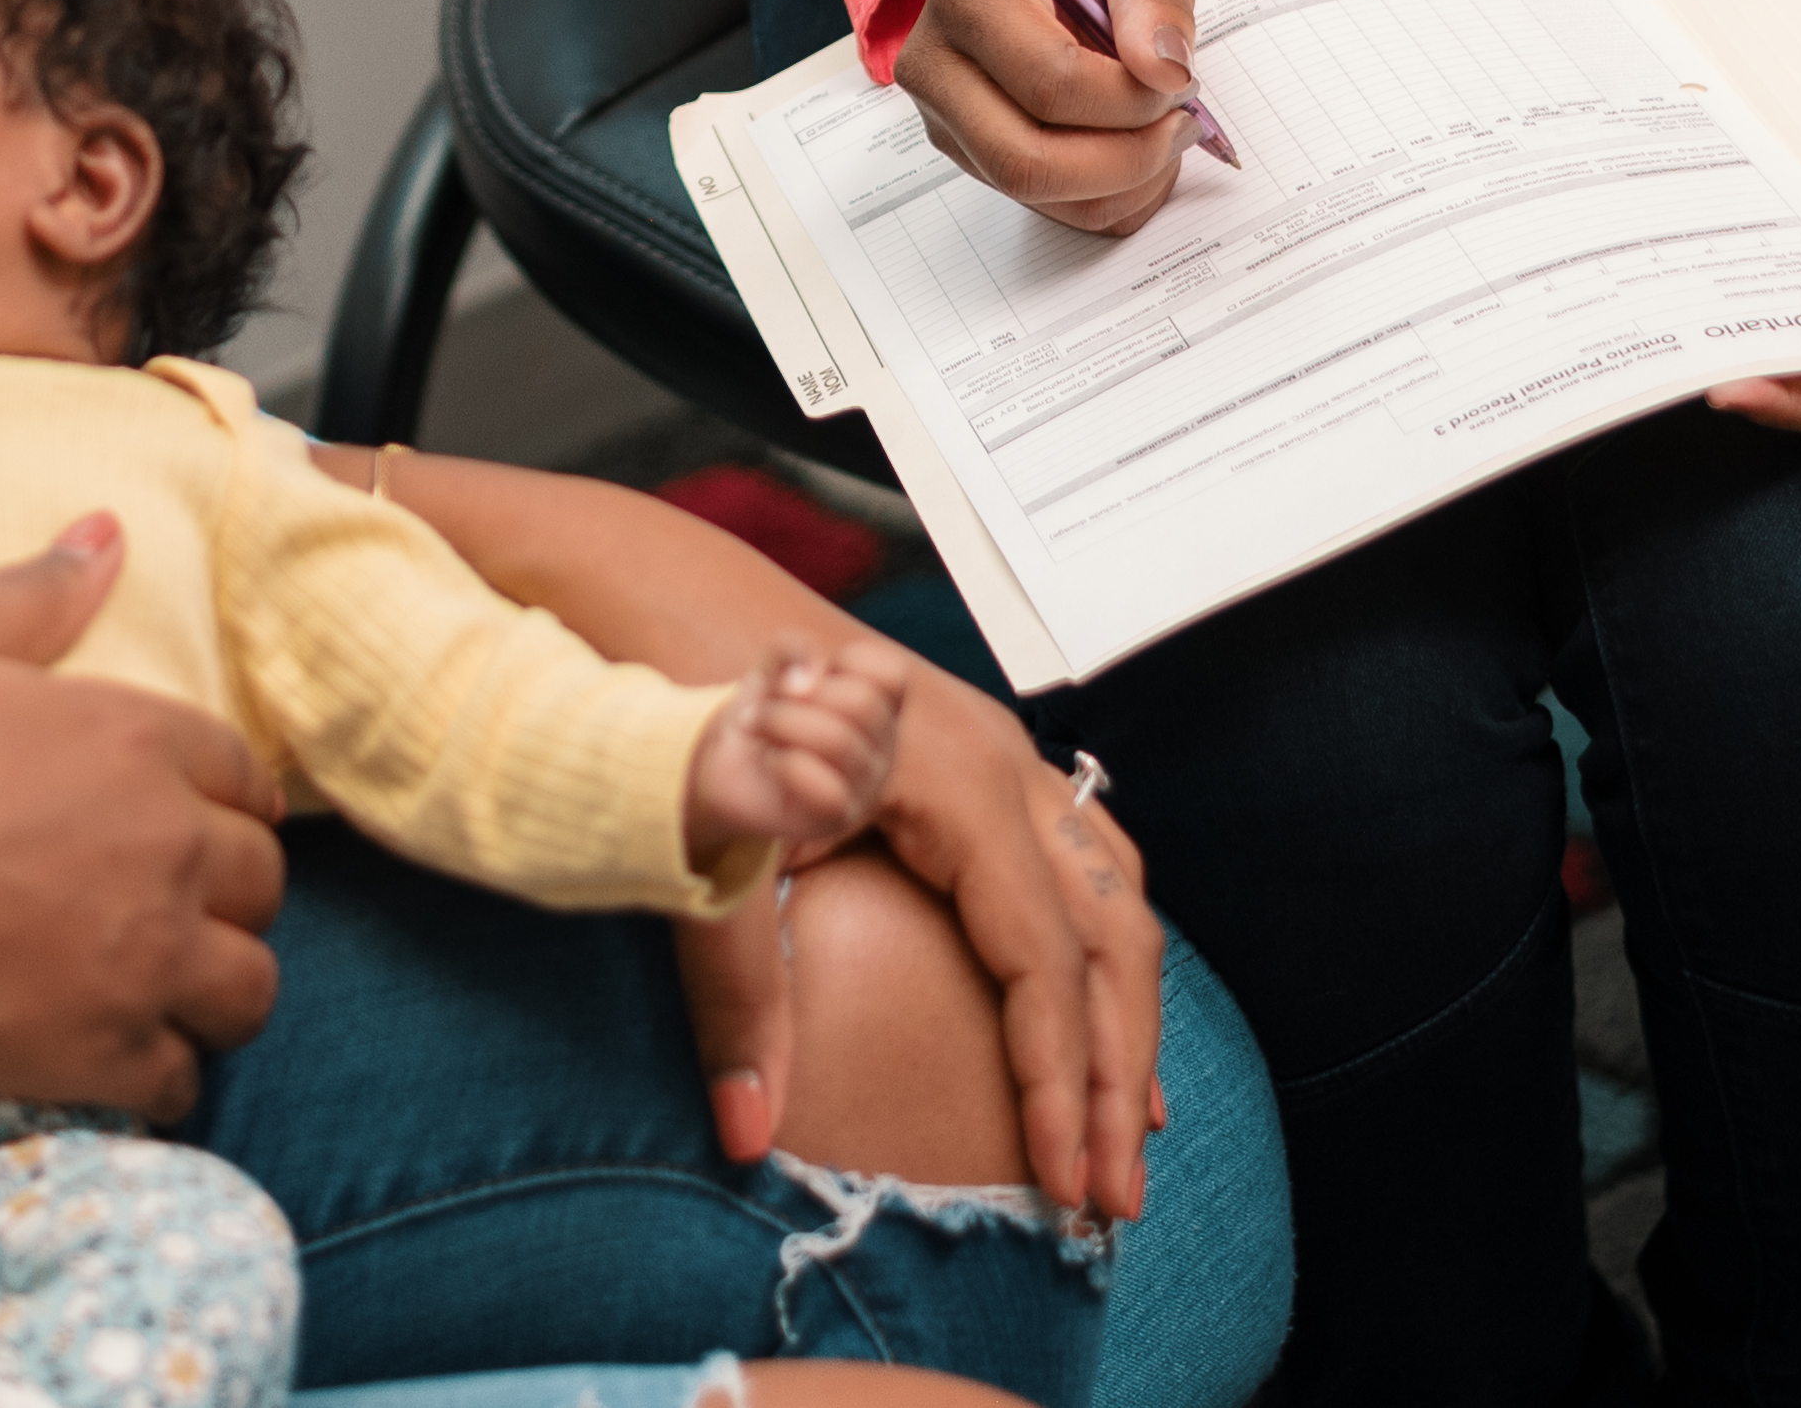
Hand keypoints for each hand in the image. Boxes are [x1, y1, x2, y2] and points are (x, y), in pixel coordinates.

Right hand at [0, 515, 286, 1116]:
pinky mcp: (105, 1056)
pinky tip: (116, 1056)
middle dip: (230, 889)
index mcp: (134, 740)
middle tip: (170, 898)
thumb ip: (32, 595)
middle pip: (263, 881)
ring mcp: (144, 960)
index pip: (244, 773)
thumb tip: (108, 531)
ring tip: (168, 984)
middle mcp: (166, 848)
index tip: (199, 814)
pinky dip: (162, 1073)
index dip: (225, 794)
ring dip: (220, 985)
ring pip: (251, 989)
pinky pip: (183, 1082)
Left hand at [673, 655, 1159, 1218]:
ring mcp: (1004, 756)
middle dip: (1118, 1074)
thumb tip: (746, 1132)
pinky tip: (1098, 1023)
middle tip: (1115, 1199)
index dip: (1059, 1080)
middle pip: (1108, 937)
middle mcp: (1004, 763)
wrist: (671, 602)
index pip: (1041, 959)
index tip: (1061, 1181)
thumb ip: (735, 996)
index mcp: (955, 783)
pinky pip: (1085, 864)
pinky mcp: (984, 765)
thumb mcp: (707, 853)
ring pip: (1115, 899)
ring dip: (1126, 1019)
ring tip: (1129, 1131)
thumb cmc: (691, 715)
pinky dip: (1103, 955)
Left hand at [685, 635, 911, 862]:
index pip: (891, 674)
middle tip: (767, 703)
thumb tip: (808, 678)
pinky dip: (785, 763)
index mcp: (881, 704)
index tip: (811, 674)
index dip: (846, 662)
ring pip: (839, 741)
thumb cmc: (766, 711)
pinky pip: (826, 788)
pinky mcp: (841, 817)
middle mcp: (883, 745)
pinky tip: (772, 761)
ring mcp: (867, 785)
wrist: (728, 766)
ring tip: (757, 725)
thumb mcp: (771, 667)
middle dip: (798, 695)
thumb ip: (792, 649)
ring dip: (780, 722)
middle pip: (862, 703)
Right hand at [899, 0, 1205, 237]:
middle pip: (1025, 161)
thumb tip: (1166, 73)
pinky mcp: (971, 156)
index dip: (1132, 98)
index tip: (1183, 80)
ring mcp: (945, 119)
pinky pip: (1048, 208)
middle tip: (1183, 126)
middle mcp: (935, 65)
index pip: (1049, 82)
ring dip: (1123, 183)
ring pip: (1038, 196)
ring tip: (1166, 132)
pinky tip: (1137, 147)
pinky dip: (1109, 195)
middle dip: (1126, 159)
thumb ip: (1154, 8)